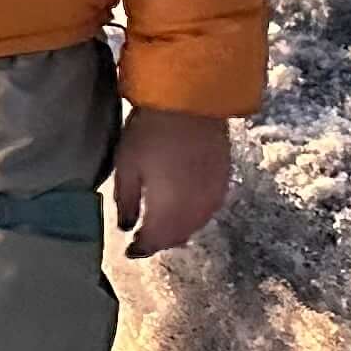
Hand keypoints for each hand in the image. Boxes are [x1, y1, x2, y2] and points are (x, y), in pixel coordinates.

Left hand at [110, 106, 232, 256]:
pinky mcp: (224, 180)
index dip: (142, 248)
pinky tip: (184, 208)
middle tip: (144, 239)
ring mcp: (213, 195)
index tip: (130, 250)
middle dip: (160, 241)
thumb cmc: (151, 131)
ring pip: (195, 226)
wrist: (191, 100)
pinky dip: (194, 216)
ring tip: (161, 226)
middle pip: (177, 237)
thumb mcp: (127, 166)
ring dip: (177, 230)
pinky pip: (208, 210)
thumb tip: (127, 227)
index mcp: (170, 209)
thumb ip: (127, 201)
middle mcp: (195, 209)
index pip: (155, 240)